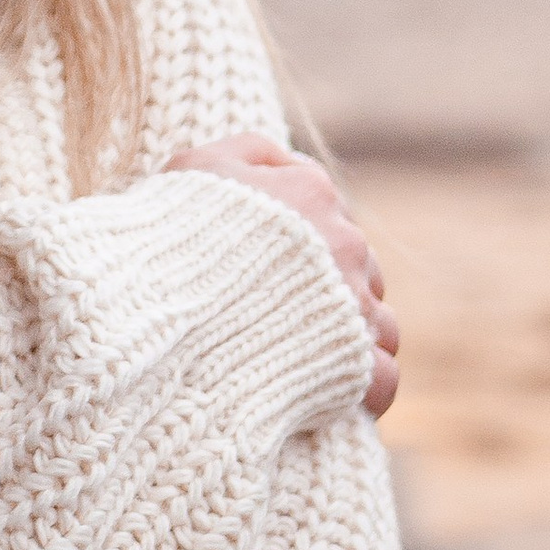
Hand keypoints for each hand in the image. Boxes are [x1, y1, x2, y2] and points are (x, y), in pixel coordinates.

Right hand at [167, 132, 400, 418]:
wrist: (167, 319)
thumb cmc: (171, 242)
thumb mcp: (195, 169)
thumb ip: (248, 152)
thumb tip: (286, 159)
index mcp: (310, 193)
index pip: (327, 205)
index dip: (303, 233)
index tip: (278, 259)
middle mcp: (344, 244)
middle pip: (358, 263)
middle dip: (333, 285)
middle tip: (291, 310)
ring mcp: (355, 305)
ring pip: (380, 320)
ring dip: (356, 335)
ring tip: (319, 354)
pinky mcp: (355, 364)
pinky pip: (381, 378)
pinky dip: (365, 388)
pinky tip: (342, 396)